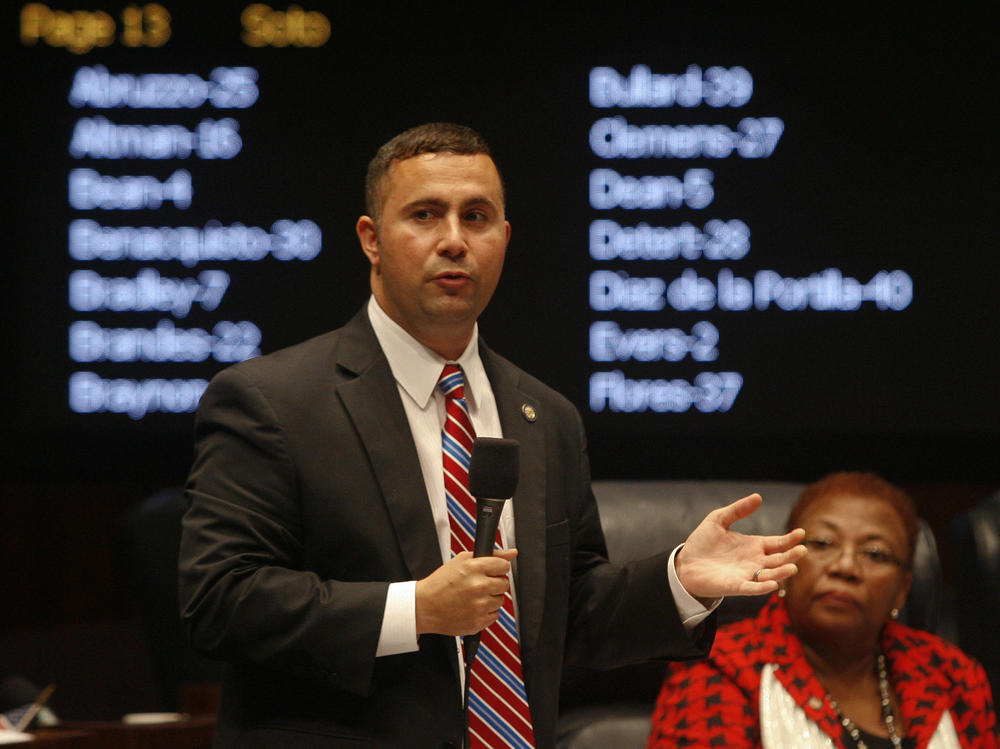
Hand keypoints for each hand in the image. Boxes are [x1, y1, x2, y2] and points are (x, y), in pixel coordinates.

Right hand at [415, 549, 517, 635]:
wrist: (424, 606)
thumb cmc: (440, 583)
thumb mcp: (462, 560)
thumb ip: (491, 555)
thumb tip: (512, 553)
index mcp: (475, 568)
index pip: (504, 566)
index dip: (497, 568)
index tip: (490, 572)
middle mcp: (479, 586)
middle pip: (504, 583)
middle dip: (494, 583)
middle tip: (479, 584)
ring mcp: (480, 605)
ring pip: (500, 600)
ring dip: (490, 598)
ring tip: (473, 597)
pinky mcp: (479, 621)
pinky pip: (495, 615)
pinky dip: (486, 612)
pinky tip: (472, 607)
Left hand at [674, 493, 805, 599]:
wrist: (685, 563)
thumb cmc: (702, 542)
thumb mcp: (718, 520)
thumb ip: (737, 510)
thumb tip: (758, 497)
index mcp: (754, 545)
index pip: (778, 543)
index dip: (790, 539)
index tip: (801, 533)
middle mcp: (754, 561)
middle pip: (779, 559)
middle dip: (791, 556)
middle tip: (802, 550)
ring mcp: (746, 575)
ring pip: (770, 575)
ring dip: (781, 572)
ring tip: (791, 567)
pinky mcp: (735, 586)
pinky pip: (752, 588)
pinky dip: (762, 588)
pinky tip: (772, 584)